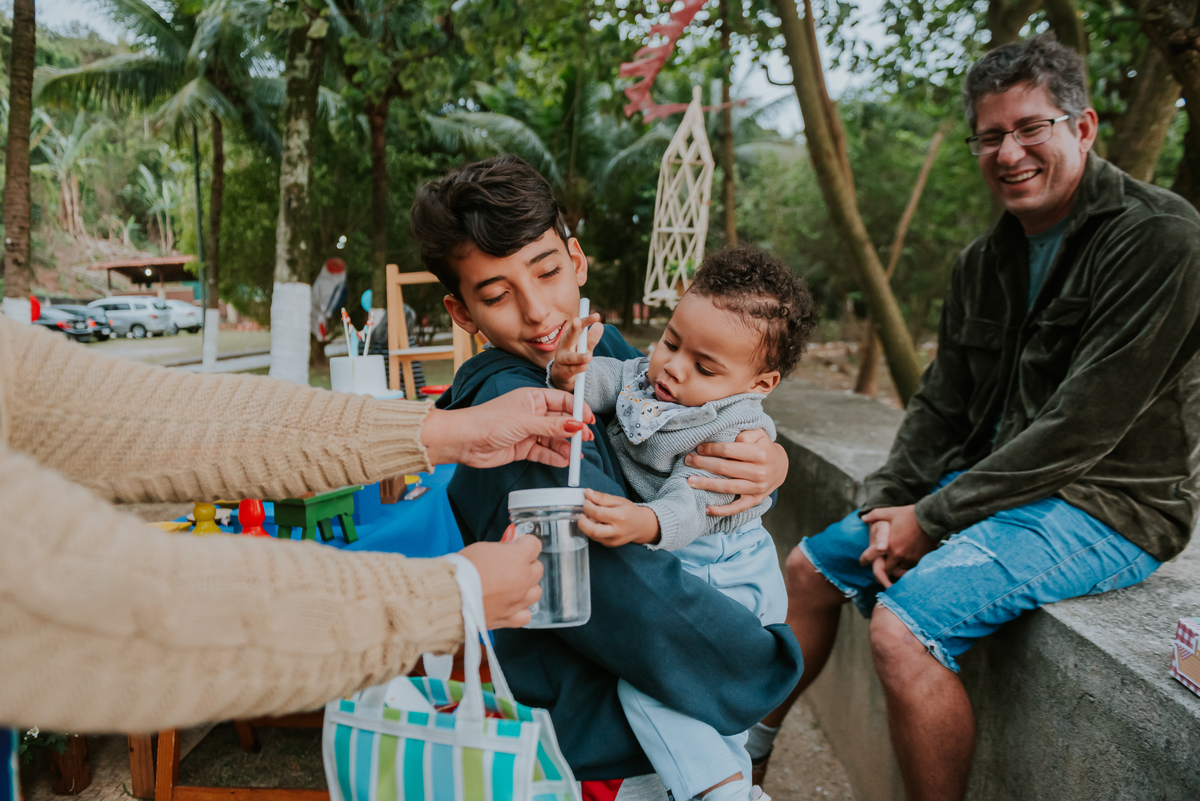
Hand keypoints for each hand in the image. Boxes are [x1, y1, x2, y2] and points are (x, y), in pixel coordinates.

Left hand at [421, 387, 594, 467]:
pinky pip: (543, 452)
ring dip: (565, 447)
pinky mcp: (522, 448)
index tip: (589, 420)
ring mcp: (528, 431)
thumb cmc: (489, 421)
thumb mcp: (525, 421)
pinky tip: (563, 462)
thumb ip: (553, 425)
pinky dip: (554, 457)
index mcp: (532, 398)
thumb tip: (576, 424)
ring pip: (553, 439)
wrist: (465, 441)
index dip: (577, 409)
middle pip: (560, 421)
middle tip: (586, 440)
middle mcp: (532, 414)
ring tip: (576, 456)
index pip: (562, 401)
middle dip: (574, 430)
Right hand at [459, 536, 543, 628]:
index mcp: (518, 558)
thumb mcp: (482, 547)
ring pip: (536, 592)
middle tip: (510, 564)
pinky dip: (521, 610)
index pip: (534, 545)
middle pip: (538, 568)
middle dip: (526, 564)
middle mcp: (523, 580)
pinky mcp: (509, 618)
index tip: (515, 545)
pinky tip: (511, 605)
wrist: (449, 597)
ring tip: (511, 586)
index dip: (523, 543)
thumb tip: (512, 539)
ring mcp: (518, 600)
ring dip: (527, 587)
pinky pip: (526, 614)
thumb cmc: (461, 571)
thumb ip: (502, 545)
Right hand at [548, 313, 602, 390]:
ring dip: (579, 356)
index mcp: (570, 337)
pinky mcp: (563, 371)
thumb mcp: (585, 347)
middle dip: (573, 329)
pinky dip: (578, 368)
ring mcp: (562, 359)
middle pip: (569, 337)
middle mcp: (564, 346)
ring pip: (570, 357)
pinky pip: (571, 370)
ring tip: (589, 356)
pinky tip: (585, 367)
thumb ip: (592, 338)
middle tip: (577, 321)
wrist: (562, 374)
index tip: (596, 316)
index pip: (578, 327)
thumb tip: (599, 325)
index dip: (586, 321)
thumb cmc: (575, 356)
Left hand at [578, 488, 659, 546]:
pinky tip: (595, 524)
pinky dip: (591, 530)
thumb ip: (602, 497)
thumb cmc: (630, 512)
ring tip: (589, 517)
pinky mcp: (609, 545)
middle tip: (582, 514)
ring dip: (586, 526)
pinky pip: (595, 538)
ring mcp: (613, 540)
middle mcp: (617, 531)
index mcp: (620, 517)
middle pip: (593, 530)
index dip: (587, 506)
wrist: (641, 526)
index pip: (598, 513)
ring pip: (592, 536)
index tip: (586, 501)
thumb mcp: (618, 500)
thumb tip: (588, 493)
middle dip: (582, 521)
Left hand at [683, 428, 787, 515]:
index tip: (699, 447)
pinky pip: (737, 507)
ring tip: (690, 481)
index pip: (730, 450)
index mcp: (760, 454)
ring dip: (707, 485)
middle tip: (688, 460)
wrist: (780, 467)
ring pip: (728, 487)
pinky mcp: (755, 500)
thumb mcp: (759, 434)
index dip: (712, 449)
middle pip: (726, 468)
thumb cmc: (763, 447)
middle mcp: (760, 472)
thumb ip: (745, 433)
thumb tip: (731, 440)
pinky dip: (721, 510)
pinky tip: (706, 508)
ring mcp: (757, 488)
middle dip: (704, 464)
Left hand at [857, 505, 935, 587]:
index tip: (862, 563)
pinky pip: (909, 569)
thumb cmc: (910, 515)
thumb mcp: (891, 512)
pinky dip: (905, 568)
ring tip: (891, 571)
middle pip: (884, 569)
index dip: (864, 560)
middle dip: (881, 570)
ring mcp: (909, 559)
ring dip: (894, 570)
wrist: (933, 519)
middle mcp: (897, 554)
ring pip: (898, 571)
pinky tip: (904, 567)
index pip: (871, 557)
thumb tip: (863, 518)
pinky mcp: (920, 560)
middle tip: (877, 572)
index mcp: (887, 544)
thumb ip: (875, 515)